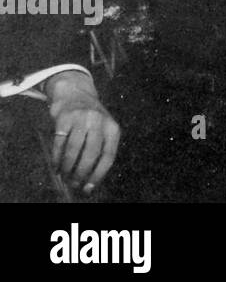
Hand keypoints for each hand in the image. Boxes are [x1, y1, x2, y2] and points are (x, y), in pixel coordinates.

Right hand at [44, 70, 120, 195]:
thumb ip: (100, 149)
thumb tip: (89, 180)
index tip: (89, 188)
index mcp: (112, 128)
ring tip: (64, 176)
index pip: (108, 155)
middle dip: (81, 173)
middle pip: (91, 154)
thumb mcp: (103, 129)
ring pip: (74, 150)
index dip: (98, 174)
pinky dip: (56, 158)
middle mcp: (99, 122)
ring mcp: (82, 118)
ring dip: (68, 167)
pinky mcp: (64, 117)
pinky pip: (59, 143)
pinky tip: (56, 166)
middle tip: (74, 184)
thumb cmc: (91, 119)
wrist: (75, 93)